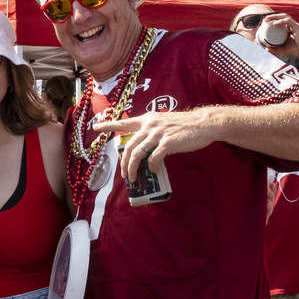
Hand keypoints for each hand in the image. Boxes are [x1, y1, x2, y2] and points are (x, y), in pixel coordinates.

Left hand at [93, 108, 219, 180]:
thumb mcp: (163, 123)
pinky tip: (154, 171)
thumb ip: (151, 131)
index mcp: (147, 119)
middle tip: (124, 175)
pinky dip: (152, 167)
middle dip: (123, 163)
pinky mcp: (167, 144)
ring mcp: (158, 134)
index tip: (95, 127)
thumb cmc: (184, 126)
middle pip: (128, 146)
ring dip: (133, 169)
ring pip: (137, 154)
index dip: (108, 125)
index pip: (124, 122)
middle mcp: (149, 125)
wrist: (203, 124)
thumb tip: (142, 146)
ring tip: (133, 178)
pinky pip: (153, 159)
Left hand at [260, 13, 298, 60]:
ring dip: (275, 16)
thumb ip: (275, 49)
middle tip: (264, 19)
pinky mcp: (297, 27)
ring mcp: (295, 25)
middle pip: (281, 17)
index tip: (264, 22)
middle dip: (272, 16)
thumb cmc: (298, 49)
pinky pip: (288, 21)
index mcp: (289, 29)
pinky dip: (281, 21)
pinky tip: (275, 24)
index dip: (273, 20)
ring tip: (268, 19)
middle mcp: (292, 26)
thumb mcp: (284, 49)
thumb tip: (266, 49)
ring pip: (284, 16)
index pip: (280, 21)